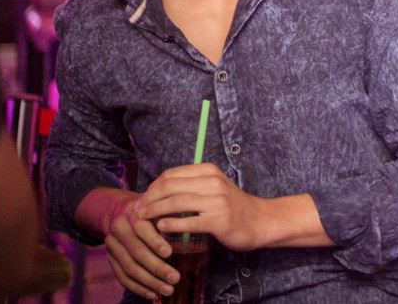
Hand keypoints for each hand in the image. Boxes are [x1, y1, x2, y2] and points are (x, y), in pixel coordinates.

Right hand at [95, 189, 178, 300]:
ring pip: (129, 267)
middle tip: (175, 278)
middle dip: (156, 267)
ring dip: (149, 282)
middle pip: (136, 252)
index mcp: (132, 212)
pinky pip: (122, 277)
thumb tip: (197, 222)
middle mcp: (119, 228)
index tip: (169, 252)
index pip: (141, 228)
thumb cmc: (150, 208)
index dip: (154, 241)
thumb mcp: (158, 202)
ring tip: (168, 289)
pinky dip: (138, 288)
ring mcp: (112, 245)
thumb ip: (171, 210)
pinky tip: (153, 294)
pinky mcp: (110, 258)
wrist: (119, 210)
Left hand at [136, 163, 266, 251]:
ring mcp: (217, 201)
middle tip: (137, 209)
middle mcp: (212, 182)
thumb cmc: (233, 206)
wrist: (260, 220)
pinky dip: (172, 224)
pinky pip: (189, 222)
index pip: (172, 174)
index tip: (143, 197)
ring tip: (143, 218)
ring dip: (155, 210)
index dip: (153, 186)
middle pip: (171, 186)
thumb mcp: (214, 187)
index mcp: (208, 171)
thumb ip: (192, 185)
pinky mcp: (219, 220)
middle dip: (149, 198)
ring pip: (177, 202)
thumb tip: (159, 190)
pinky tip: (161, 227)